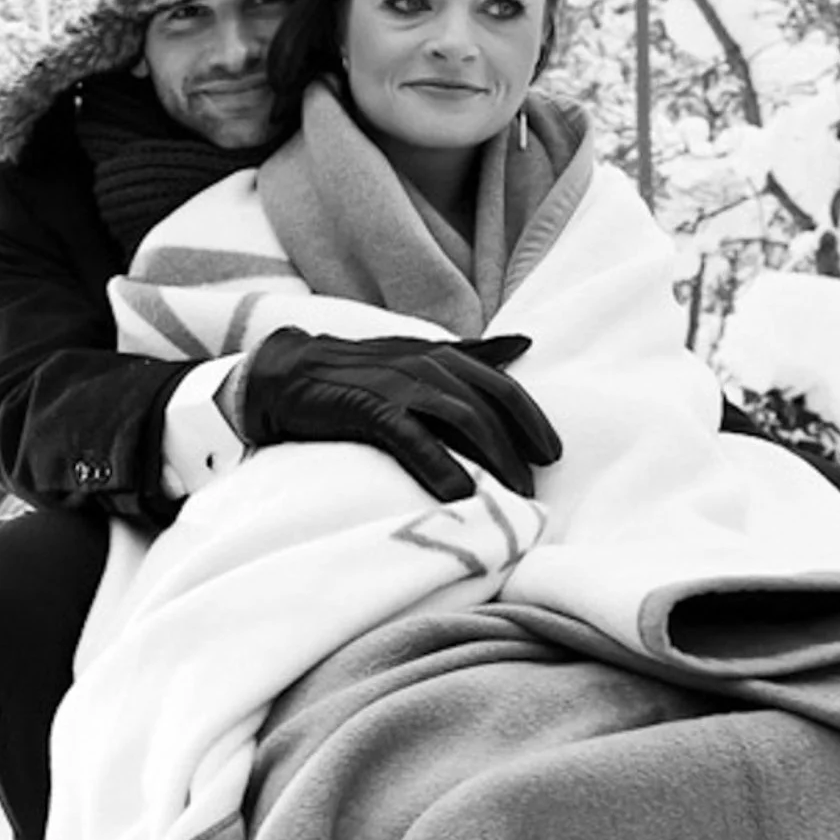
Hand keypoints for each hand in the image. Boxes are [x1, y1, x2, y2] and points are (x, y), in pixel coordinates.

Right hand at [234, 329, 561, 501]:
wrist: (288, 373)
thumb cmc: (357, 370)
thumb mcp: (419, 354)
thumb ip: (470, 354)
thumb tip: (522, 342)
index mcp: (443, 355)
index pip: (503, 386)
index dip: (532, 420)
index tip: (551, 454)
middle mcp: (428, 365)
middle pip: (489, 407)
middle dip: (517, 449)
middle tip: (532, 490)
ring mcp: (399, 385)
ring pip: (463, 420)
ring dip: (492, 460)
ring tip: (508, 496)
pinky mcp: (370, 408)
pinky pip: (415, 438)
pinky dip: (440, 466)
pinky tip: (460, 494)